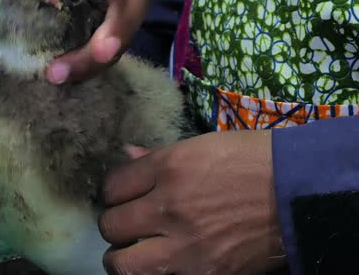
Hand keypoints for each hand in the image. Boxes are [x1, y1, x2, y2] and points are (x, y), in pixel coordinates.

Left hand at [99, 131, 286, 274]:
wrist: (298, 192)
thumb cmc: (251, 160)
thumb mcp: (203, 146)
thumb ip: (158, 156)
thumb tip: (126, 156)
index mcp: (169, 168)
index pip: (112, 186)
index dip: (113, 192)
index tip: (122, 195)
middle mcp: (170, 206)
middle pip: (111, 224)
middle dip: (115, 223)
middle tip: (127, 223)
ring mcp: (186, 245)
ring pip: (122, 263)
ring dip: (122, 257)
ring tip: (132, 252)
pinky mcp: (204, 274)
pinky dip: (154, 272)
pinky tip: (161, 263)